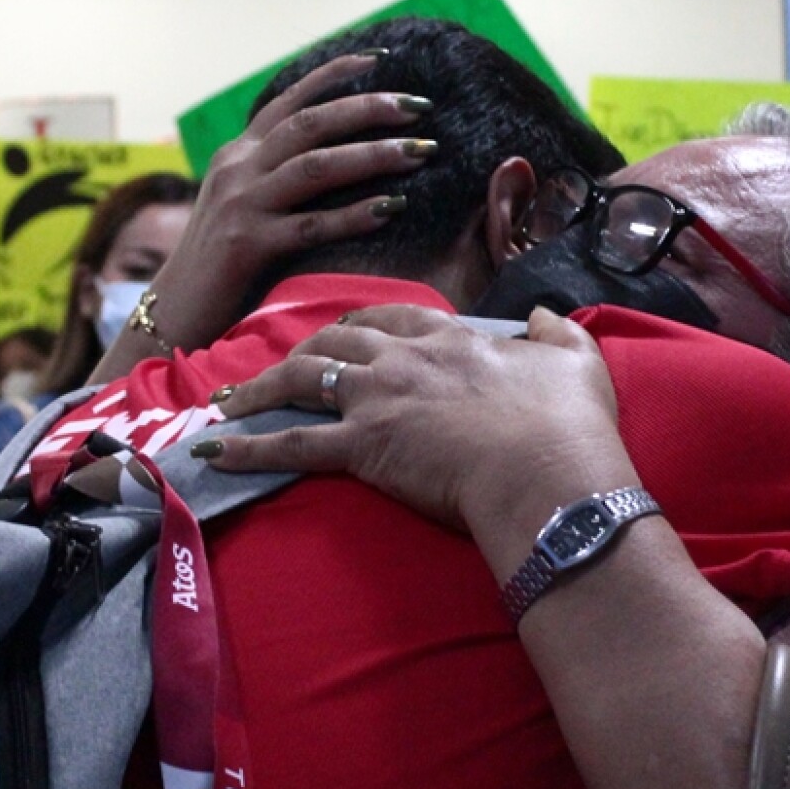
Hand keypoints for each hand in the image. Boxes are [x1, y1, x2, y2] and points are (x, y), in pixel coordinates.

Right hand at [110, 53, 434, 367]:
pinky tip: (391, 208)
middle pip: (311, 123)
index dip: (335, 75)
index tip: (381, 58)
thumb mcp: (244, 203)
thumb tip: (338, 156)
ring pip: (316, 166)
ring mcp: (241, 204)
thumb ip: (278, 176)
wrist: (175, 312)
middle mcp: (238, 168)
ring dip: (374, 155)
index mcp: (239, 153)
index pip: (291, 100)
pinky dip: (354, 215)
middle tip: (419, 106)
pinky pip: (311, 224)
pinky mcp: (247, 245)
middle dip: (369, 108)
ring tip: (421, 150)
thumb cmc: (223, 263)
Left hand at [201, 305, 634, 552]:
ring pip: (303, 379)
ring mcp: (377, 399)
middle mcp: (404, 358)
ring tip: (228, 402)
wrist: (547, 471)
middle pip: (337, 339)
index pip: (394, 317)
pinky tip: (214, 452)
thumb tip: (542, 316)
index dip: (364, 322)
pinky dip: (249, 448)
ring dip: (260, 388)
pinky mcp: (361, 448)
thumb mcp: (575, 361)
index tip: (346, 329)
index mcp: (450, 339)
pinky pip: (292, 444)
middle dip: (301, 349)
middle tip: (277, 365)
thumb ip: (556, 333)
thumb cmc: (568, 424)